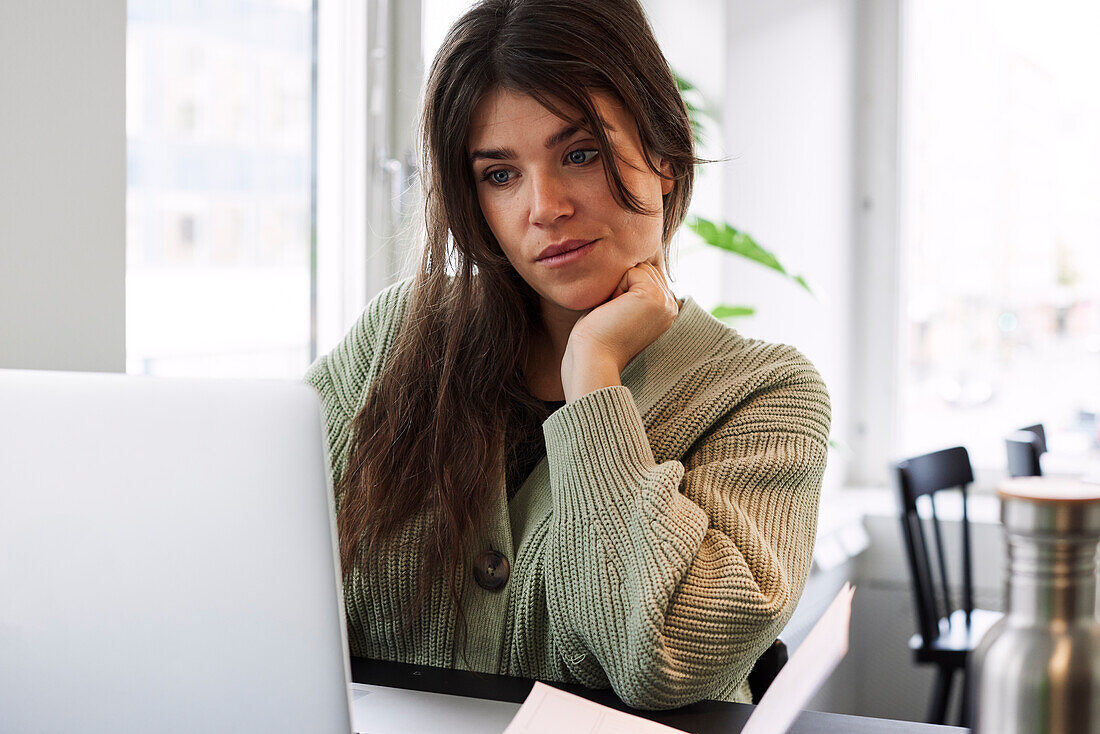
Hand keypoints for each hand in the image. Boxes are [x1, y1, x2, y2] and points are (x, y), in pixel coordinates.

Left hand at [561, 261, 679, 401]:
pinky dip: (616, 287)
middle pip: (644, 268)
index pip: (647, 275)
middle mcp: (671, 305)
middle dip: (622, 284)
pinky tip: (615, 309)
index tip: (617, 315)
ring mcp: (665, 301)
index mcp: (665, 310)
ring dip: (618, 286)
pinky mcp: (654, 296)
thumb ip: (631, 290)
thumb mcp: (621, 309)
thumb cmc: (598, 337)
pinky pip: (632, 271)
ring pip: (639, 268)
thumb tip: (630, 265)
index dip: (624, 287)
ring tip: (616, 312)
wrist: (594, 358)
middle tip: (615, 314)